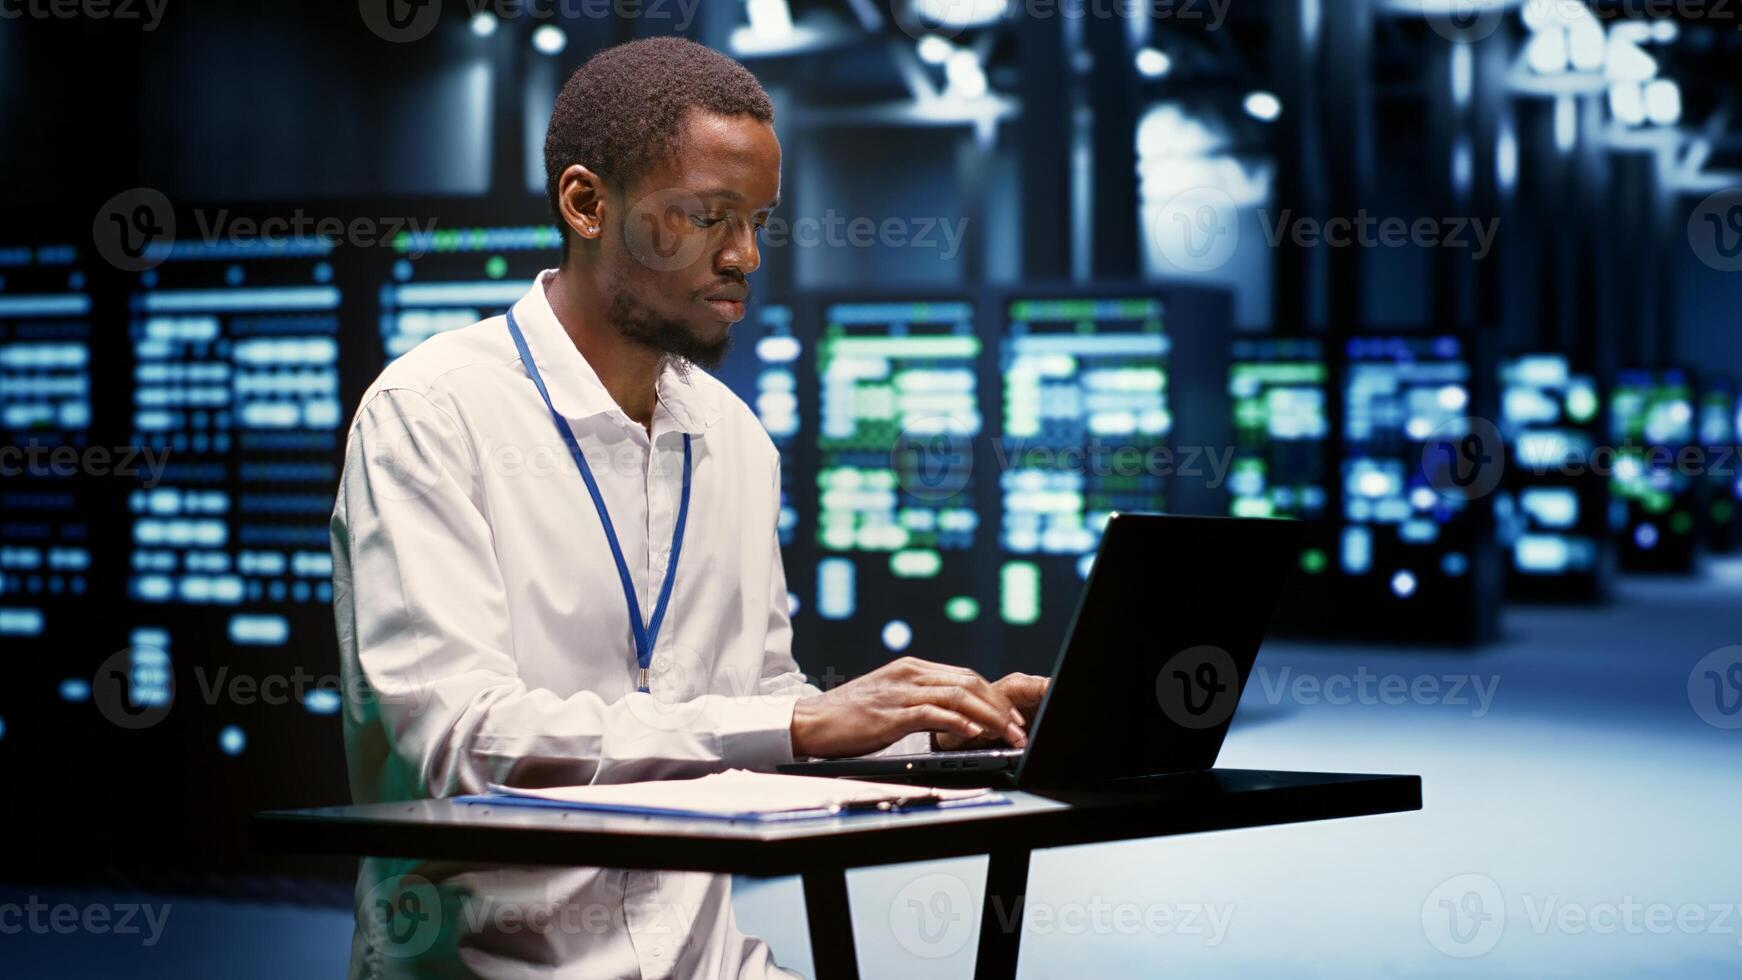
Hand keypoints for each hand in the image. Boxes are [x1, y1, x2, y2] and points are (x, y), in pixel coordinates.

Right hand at [790, 657, 1037, 758]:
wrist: (812, 721)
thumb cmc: (850, 715)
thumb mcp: (891, 699)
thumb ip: (922, 700)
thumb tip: (958, 715)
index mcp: (912, 668)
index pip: (965, 676)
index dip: (994, 696)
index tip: (1012, 716)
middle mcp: (909, 675)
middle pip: (968, 682)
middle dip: (999, 706)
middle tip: (1019, 727)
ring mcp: (900, 692)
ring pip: (957, 696)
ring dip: (988, 717)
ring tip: (1007, 733)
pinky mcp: (890, 713)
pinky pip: (932, 713)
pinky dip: (957, 722)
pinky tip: (972, 732)